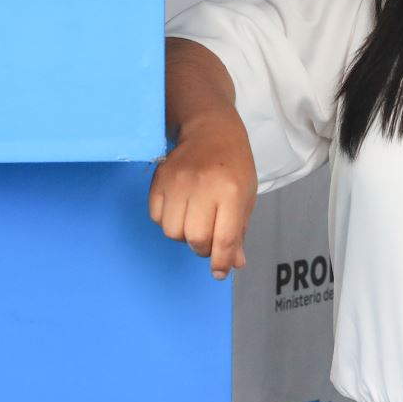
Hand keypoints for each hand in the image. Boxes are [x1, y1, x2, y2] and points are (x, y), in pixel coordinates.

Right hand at [148, 115, 257, 279]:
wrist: (211, 130)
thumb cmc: (233, 165)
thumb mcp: (246, 197)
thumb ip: (238, 232)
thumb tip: (232, 264)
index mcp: (231, 191)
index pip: (224, 238)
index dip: (221, 261)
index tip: (219, 272)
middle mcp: (203, 186)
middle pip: (194, 238)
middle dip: (202, 248)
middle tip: (208, 239)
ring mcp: (178, 181)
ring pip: (172, 231)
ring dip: (183, 235)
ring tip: (194, 220)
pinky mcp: (159, 179)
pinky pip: (156, 217)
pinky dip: (167, 220)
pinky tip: (180, 209)